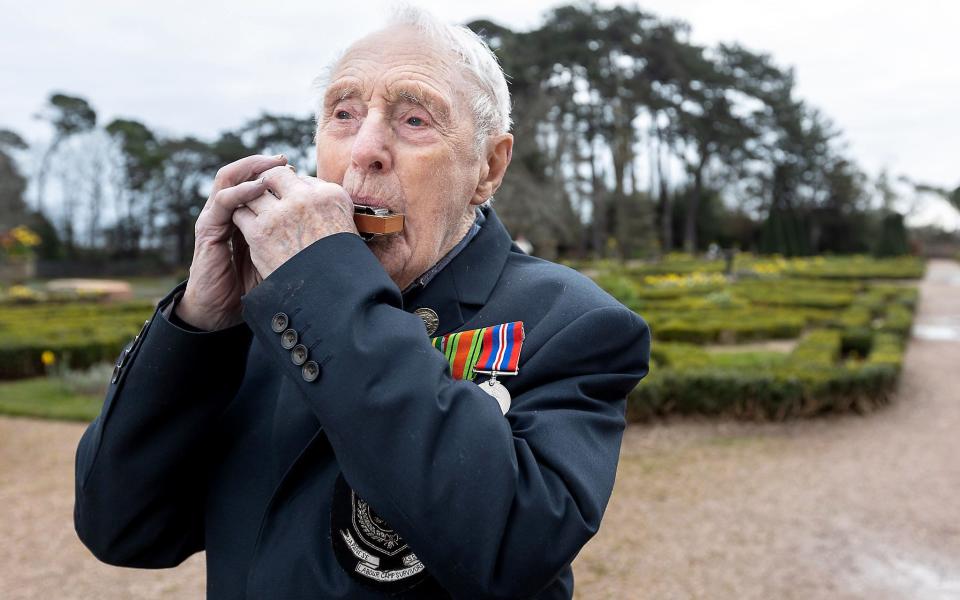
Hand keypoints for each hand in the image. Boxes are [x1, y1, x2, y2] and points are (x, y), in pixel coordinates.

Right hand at [176, 154, 287, 330]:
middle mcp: (229, 211)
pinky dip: (239, 191)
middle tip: (286, 160)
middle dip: (265, 164)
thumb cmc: (253, 285)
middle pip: (244, 174)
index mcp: (245, 215)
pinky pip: (223, 201)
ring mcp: (216, 217)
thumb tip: (329, 231)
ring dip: (250, 168)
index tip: (301, 171)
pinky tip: (256, 189)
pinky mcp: (208, 229)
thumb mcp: (280, 257)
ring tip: (271, 164)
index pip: (258, 184)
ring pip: (229, 178)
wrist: (221, 311)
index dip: (278, 174)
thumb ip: (293, 239)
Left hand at [231, 166, 357, 279]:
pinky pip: (241, 213)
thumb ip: (326, 209)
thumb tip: (309, 195)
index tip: (290, 202)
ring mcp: (282, 213)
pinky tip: (248, 232)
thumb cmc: (340, 268)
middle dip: (268, 184)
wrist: (329, 297)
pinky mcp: (261, 232)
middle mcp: (307, 198)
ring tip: (256, 216)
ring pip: (255, 191)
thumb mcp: (345, 229)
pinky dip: (242, 220)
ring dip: (253, 202)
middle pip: (277, 175)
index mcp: (333, 195)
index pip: (303, 179)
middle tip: (266, 200)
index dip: (293, 190)